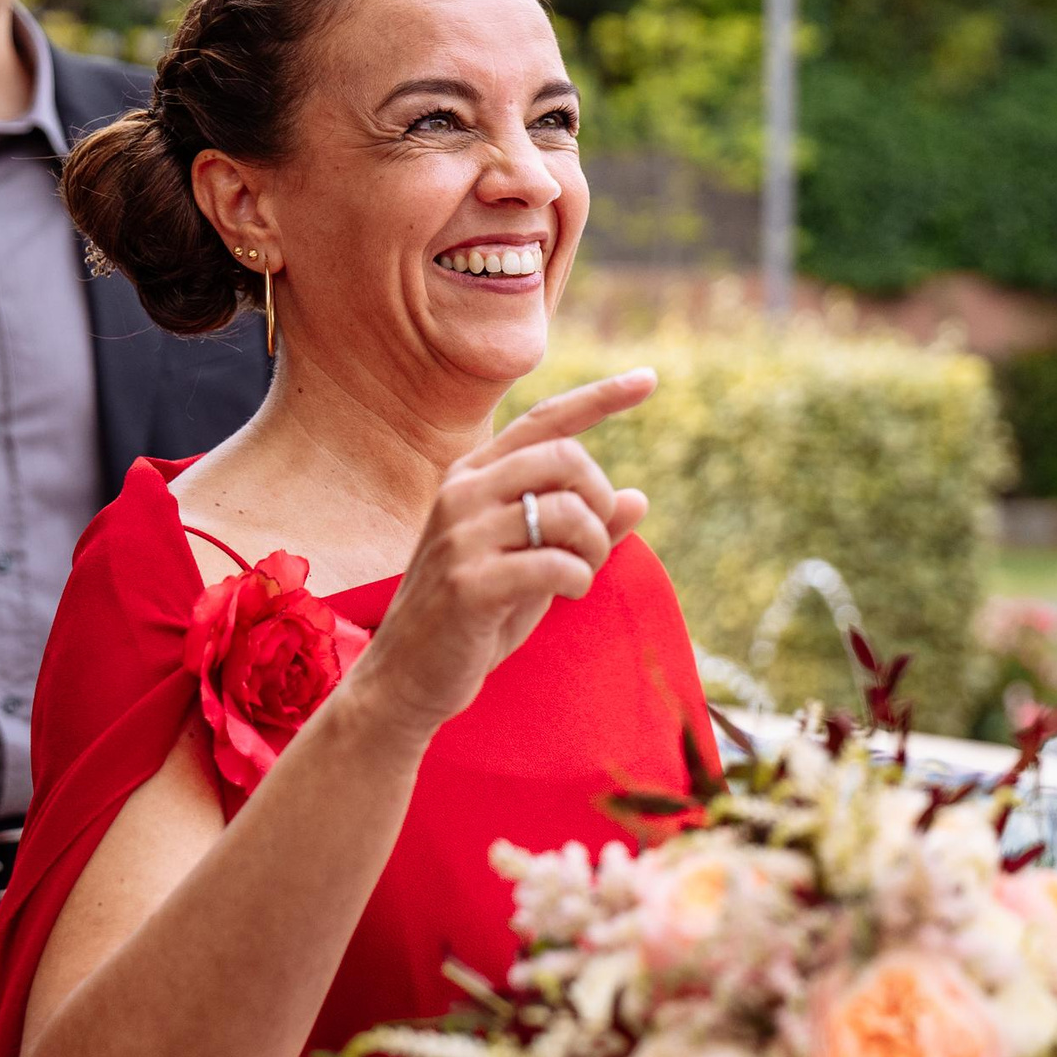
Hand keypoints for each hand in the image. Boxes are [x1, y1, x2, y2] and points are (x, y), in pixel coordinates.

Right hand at [346, 370, 655, 739]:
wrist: (407, 677)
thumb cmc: (477, 616)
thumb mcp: (535, 563)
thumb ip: (581, 529)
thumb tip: (639, 497)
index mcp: (474, 474)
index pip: (545, 419)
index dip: (601, 397)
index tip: (649, 379)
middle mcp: (463, 491)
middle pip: (567, 456)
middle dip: (599, 499)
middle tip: (594, 541)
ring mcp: (461, 534)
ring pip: (566, 510)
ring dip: (594, 546)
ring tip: (580, 574)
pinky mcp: (468, 581)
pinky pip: (554, 562)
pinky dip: (578, 578)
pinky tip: (567, 593)